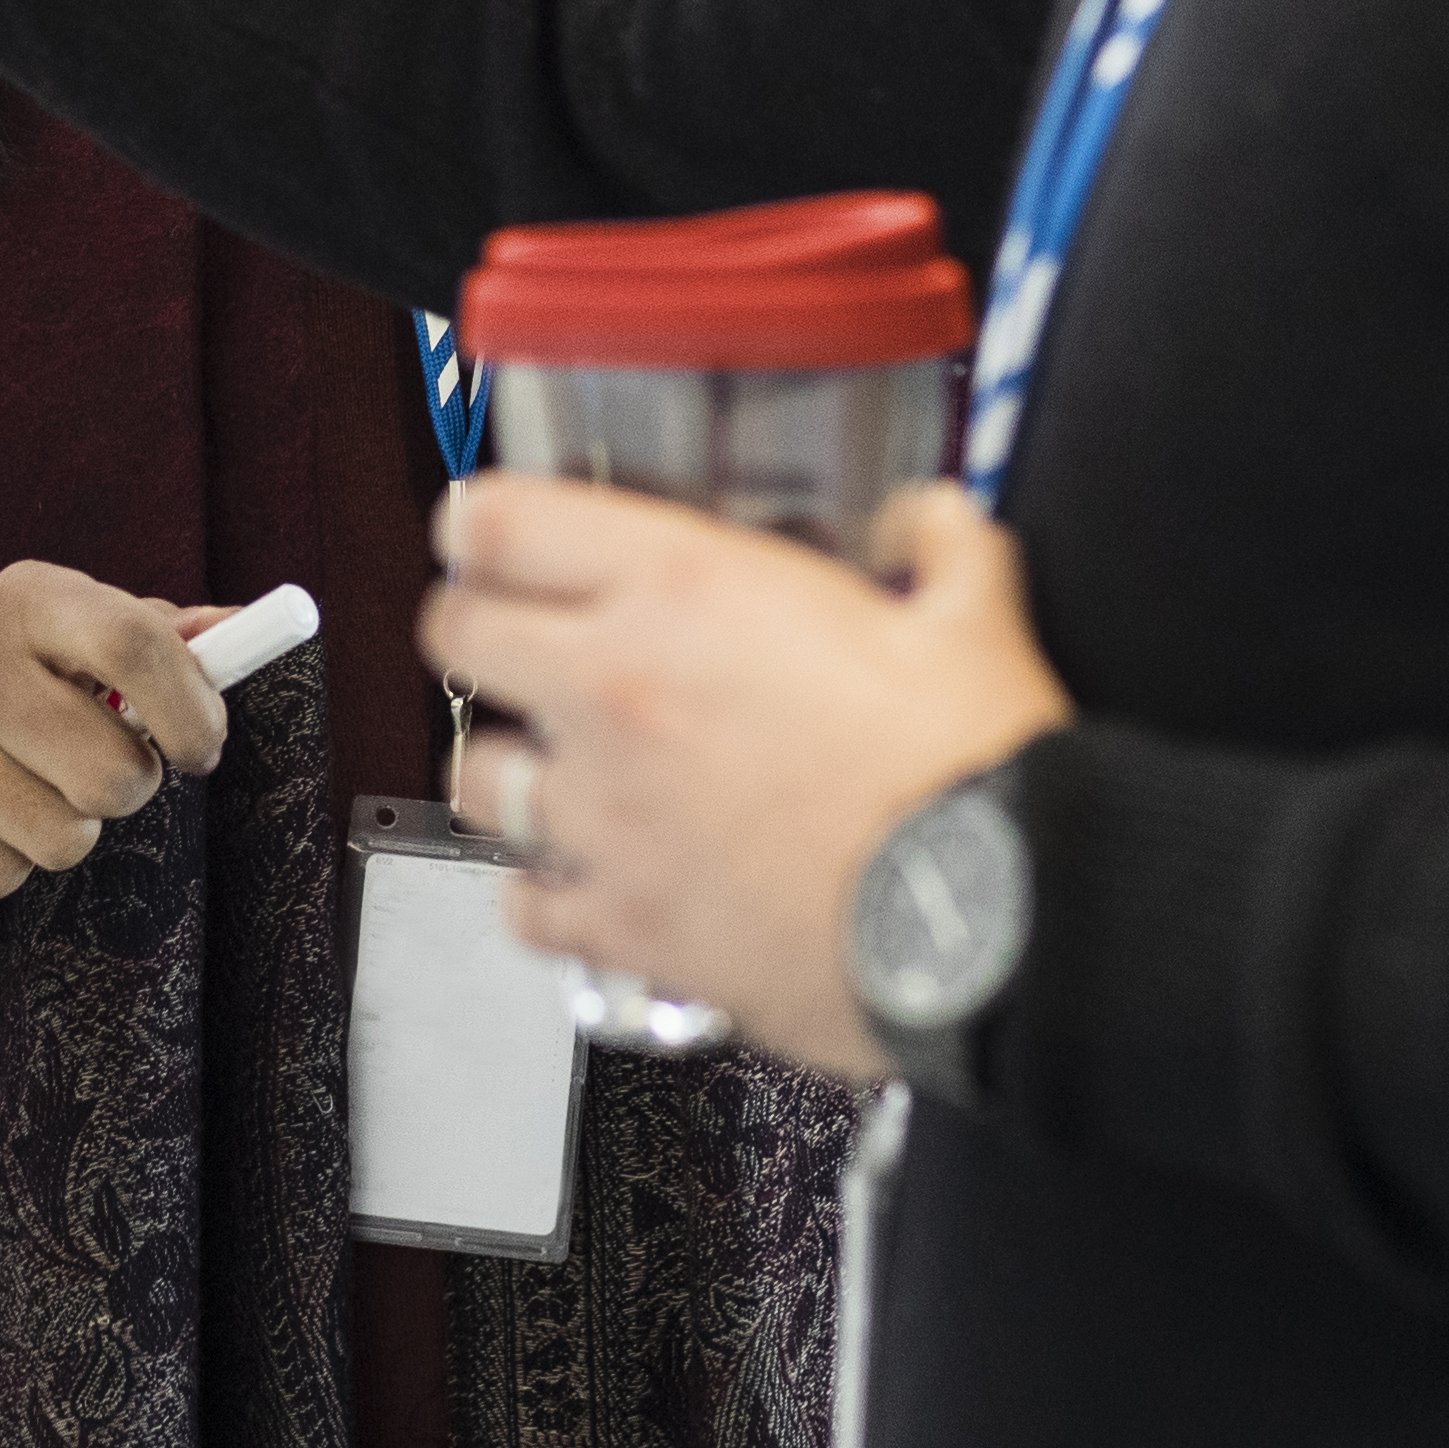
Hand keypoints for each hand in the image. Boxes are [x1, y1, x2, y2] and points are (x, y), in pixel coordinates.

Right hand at [0, 562, 231, 902]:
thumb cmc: (9, 682)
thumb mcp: (74, 639)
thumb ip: (164, 638)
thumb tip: (246, 628)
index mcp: (28, 598)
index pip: (135, 644)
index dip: (190, 711)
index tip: (200, 748)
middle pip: (109, 771)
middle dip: (126, 791)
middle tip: (100, 772)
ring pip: (60, 837)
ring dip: (65, 833)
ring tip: (30, 793)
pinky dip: (3, 864)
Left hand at [424, 479, 1066, 1079]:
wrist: (992, 923)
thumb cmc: (972, 771)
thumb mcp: (973, 613)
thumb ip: (939, 544)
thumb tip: (930, 522)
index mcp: (683, 591)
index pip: (499, 524)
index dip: (478, 523)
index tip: (484, 533)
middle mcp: (616, 694)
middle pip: (455, 635)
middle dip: (475, 626)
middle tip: (511, 636)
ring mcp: (607, 816)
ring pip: (472, 774)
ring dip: (506, 764)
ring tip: (550, 766)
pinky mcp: (624, 925)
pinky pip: (525, 907)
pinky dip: (542, 894)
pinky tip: (581, 882)